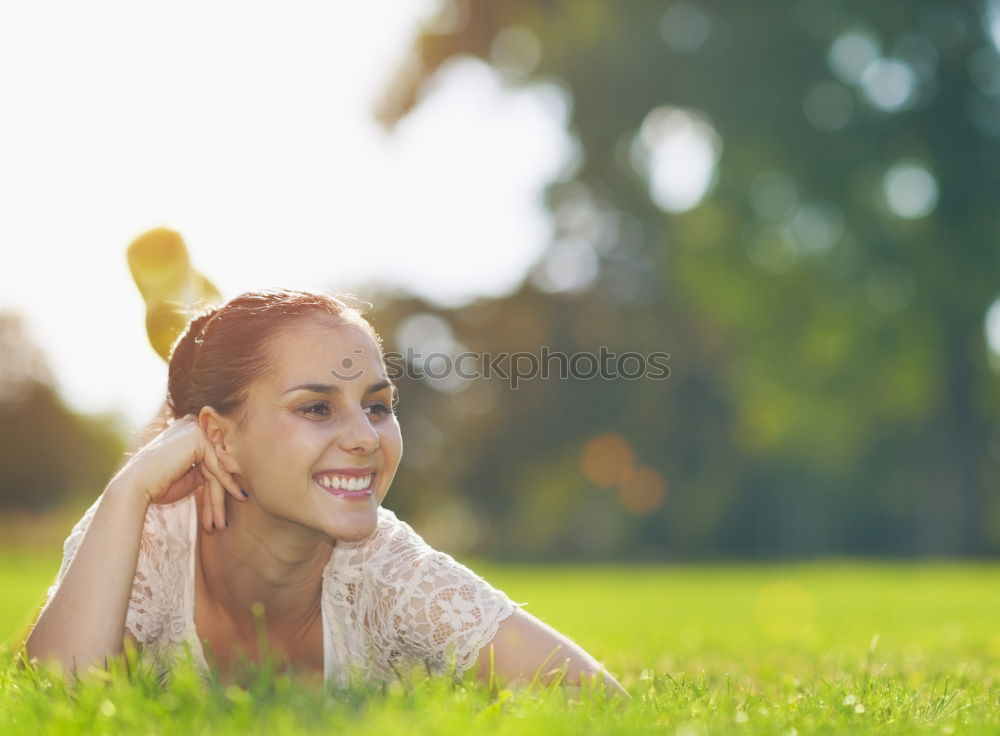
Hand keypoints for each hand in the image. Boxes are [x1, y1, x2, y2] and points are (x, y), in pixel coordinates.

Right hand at [113, 413, 245, 529]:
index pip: (209, 460)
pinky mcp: (198, 438)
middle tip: (221, 523)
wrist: (134, 487)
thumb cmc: (156, 485)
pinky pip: (216, 467)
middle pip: (214, 465)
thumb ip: (206, 470)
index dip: (216, 488)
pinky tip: (233, 500)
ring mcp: (194, 429)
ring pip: (217, 468)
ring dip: (220, 499)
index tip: (219, 513)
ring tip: (221, 524)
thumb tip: (229, 472)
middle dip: (218, 496)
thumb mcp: (187, 476)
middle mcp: (191, 425)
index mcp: (186, 431)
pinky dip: (225, 486)